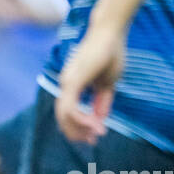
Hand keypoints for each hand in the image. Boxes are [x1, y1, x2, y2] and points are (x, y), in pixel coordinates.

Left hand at [55, 23, 125, 144]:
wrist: (111, 33)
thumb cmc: (110, 53)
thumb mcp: (108, 84)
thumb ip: (102, 101)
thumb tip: (99, 119)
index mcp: (73, 84)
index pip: (68, 112)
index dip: (79, 127)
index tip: (95, 136)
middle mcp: (66, 83)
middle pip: (62, 117)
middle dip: (76, 132)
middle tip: (92, 141)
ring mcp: (68, 81)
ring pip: (64, 114)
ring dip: (80, 128)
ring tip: (96, 134)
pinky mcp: (73, 79)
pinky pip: (70, 106)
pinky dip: (80, 119)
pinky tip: (94, 125)